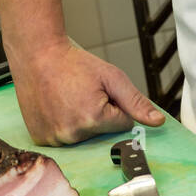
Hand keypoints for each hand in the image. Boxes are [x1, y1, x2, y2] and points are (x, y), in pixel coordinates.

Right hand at [9, 38, 165, 146]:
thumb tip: (158, 123)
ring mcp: (54, 139)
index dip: (115, 105)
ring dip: (80, 122)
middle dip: (98, 115)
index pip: (123, 124)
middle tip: (81, 93)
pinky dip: (62, 126)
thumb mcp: (111, 76)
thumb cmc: (74, 63)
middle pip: (102, 133)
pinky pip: (62, 139)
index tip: (99, 91)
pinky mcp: (41, 139)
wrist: (37, 56)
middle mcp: (73, 135)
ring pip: (83, 138)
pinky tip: (56, 108)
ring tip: (67, 99)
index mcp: (94, 119)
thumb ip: (136, 102)